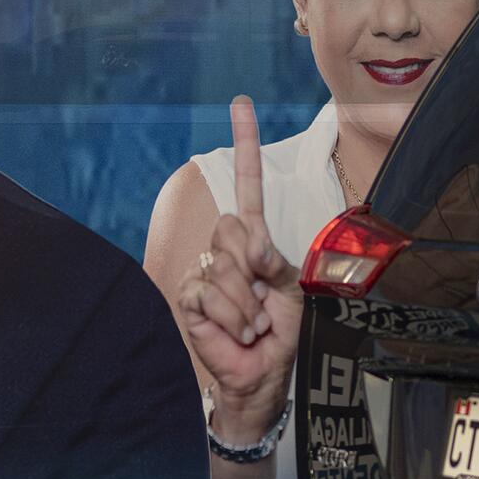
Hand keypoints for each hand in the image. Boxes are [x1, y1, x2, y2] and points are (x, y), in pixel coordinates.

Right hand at [178, 96, 305, 443]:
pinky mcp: (188, 297)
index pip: (247, 185)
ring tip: (252, 324)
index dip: (245, 144)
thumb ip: (271, 260)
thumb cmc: (281, 331)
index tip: (242, 105)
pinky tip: (236, 332)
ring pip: (222, 267)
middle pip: (233, 229)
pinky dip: (230, 316)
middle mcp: (225, 248)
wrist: (264, 373)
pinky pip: (208, 292)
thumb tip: (250, 249)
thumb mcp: (290, 288)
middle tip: (263, 301)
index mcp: (253, 239)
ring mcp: (203, 271)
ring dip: (247, 304)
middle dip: (254, 268)